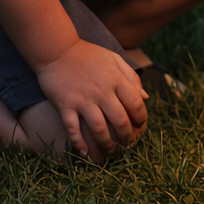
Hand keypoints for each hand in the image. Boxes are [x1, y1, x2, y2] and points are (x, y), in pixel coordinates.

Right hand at [35, 39, 148, 158]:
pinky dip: (78, 142)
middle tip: (128, 146)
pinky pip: (73, 129)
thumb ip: (131, 77)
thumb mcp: (115, 59)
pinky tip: (84, 152)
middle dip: (126, 136)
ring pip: (98, 128)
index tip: (141, 126)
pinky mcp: (65, 106)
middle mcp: (102, 91)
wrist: (58, 50)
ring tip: (110, 154)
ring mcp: (83, 99)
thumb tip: (146, 97)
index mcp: (116, 79)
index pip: (135, 103)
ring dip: (106, 144)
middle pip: (119, 120)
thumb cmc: (89, 55)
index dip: (141, 118)